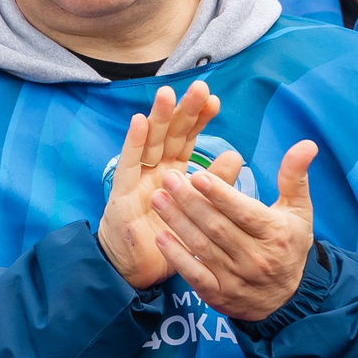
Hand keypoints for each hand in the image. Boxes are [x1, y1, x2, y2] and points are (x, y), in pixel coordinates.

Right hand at [98, 82, 220, 288]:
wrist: (140, 270)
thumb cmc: (170, 237)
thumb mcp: (200, 210)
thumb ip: (216, 183)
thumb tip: (237, 155)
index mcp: (175, 171)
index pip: (187, 139)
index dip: (199, 120)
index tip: (215, 101)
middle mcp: (155, 170)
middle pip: (169, 134)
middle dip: (183, 110)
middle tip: (200, 87)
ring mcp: (137, 179)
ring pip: (148, 142)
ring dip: (157, 118)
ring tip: (167, 94)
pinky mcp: (121, 194)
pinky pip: (127, 165)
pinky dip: (133, 142)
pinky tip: (139, 121)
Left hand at [153, 139, 320, 322]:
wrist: (286, 299)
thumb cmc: (289, 245)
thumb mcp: (299, 211)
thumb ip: (295, 177)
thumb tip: (307, 144)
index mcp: (275, 234)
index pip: (244, 212)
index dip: (219, 194)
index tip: (197, 175)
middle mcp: (255, 258)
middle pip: (217, 227)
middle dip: (190, 202)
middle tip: (168, 179)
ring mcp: (236, 278)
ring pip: (202, 247)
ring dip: (177, 222)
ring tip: (158, 198)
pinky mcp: (218, 294)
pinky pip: (194, 274)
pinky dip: (176, 256)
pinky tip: (161, 237)